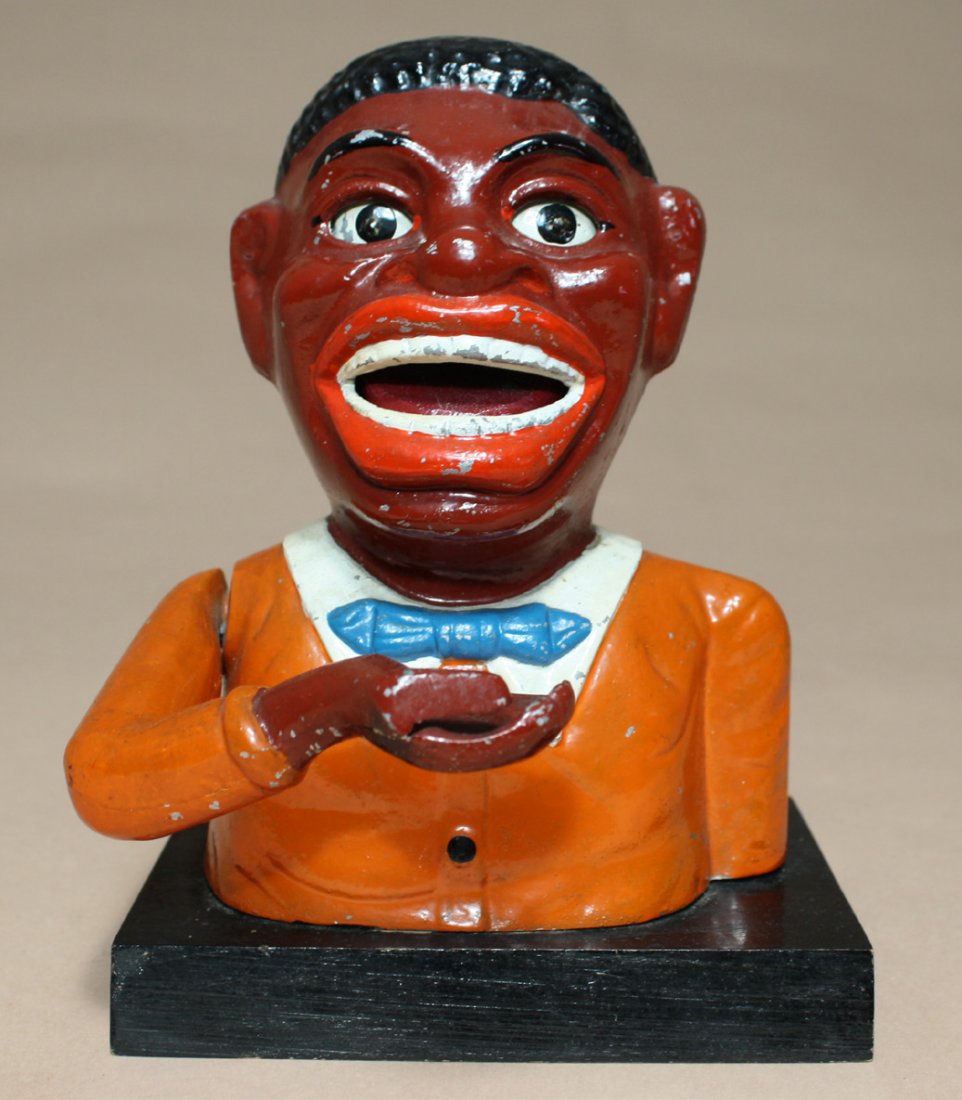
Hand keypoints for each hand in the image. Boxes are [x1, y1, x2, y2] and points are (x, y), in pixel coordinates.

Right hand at [252, 655, 572, 772]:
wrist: (337, 700)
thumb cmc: (365, 694)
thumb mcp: (404, 689)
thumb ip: (453, 692)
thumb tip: (504, 693)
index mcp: (448, 750)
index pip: (510, 743)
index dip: (542, 721)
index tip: (561, 692)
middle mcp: (456, 752)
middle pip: (516, 746)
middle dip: (547, 722)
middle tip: (565, 689)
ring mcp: (453, 741)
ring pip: (508, 739)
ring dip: (535, 720)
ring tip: (557, 691)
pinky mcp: (450, 727)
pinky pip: (493, 727)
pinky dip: (516, 714)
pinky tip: (529, 697)